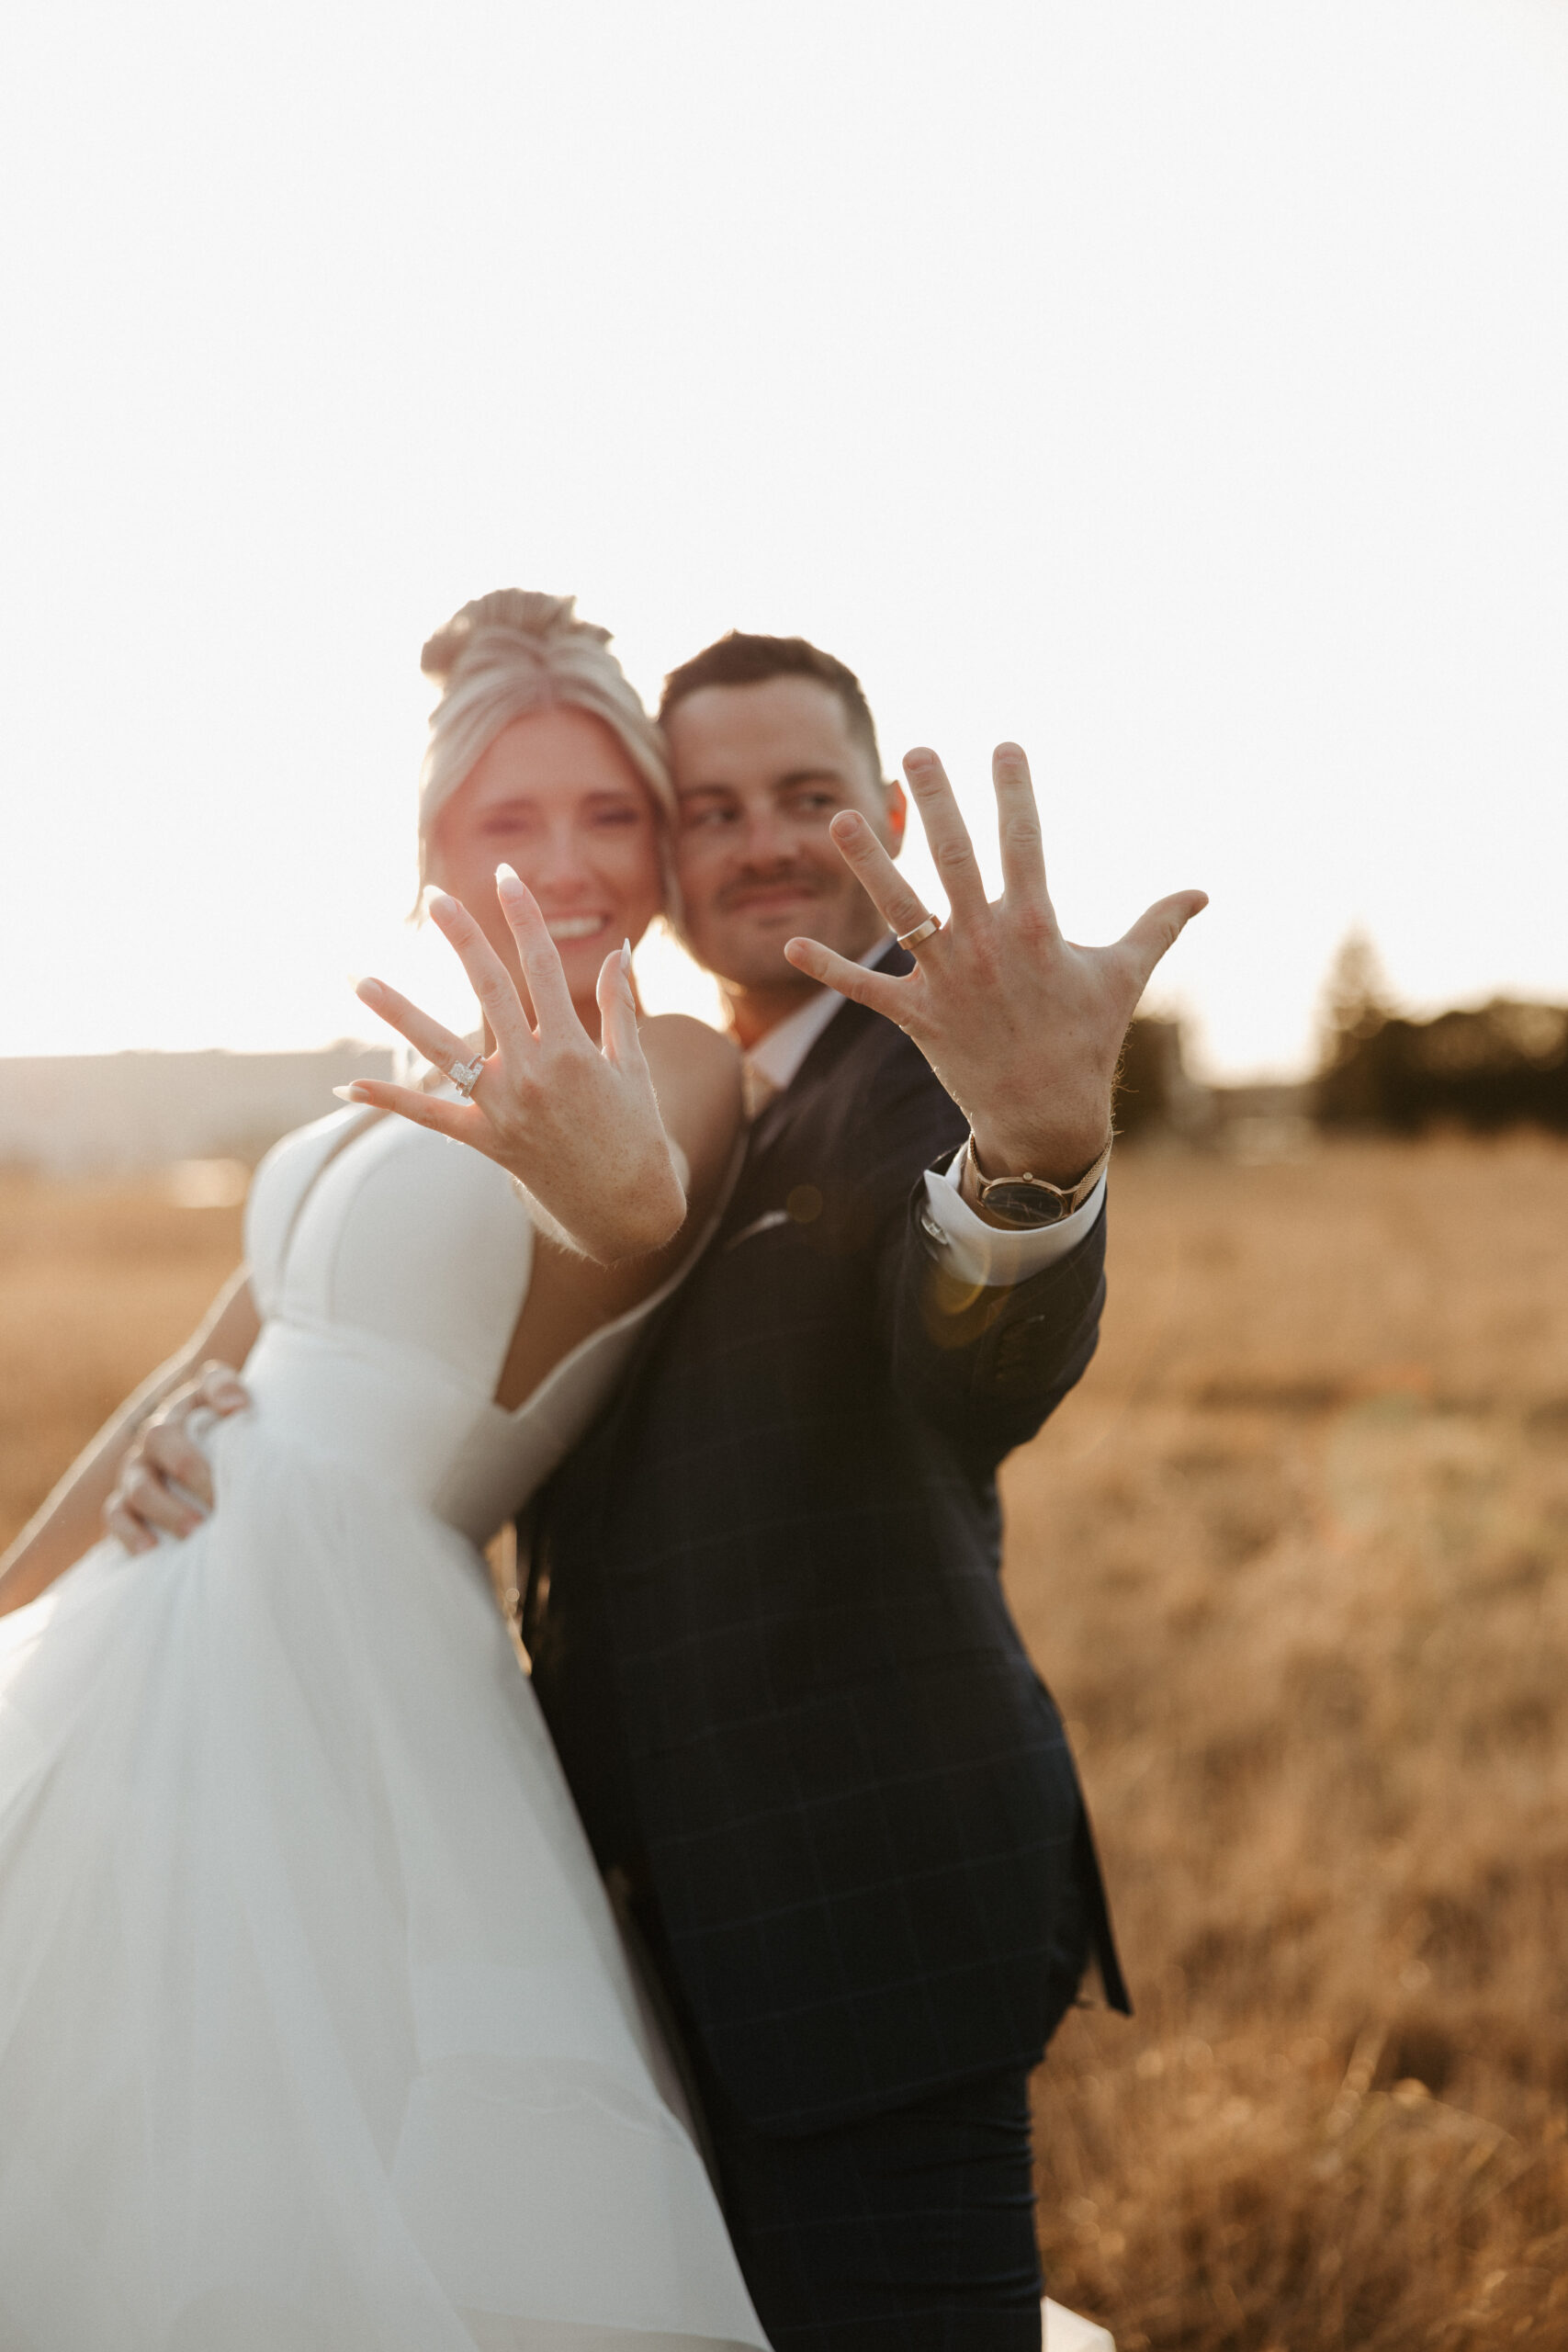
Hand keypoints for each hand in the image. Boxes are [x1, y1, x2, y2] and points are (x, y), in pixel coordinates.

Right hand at [104, 1361, 249, 1553]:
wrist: (209, 1478)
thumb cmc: (236, 1452)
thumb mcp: (246, 1427)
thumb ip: (242, 1408)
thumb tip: (238, 1408)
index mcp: (195, 1406)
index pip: (210, 1385)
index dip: (223, 1392)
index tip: (241, 1410)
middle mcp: (159, 1433)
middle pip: (161, 1439)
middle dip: (192, 1470)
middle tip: (221, 1500)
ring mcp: (137, 1469)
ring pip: (139, 1486)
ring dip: (167, 1509)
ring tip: (195, 1532)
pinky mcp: (123, 1503)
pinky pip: (115, 1515)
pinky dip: (130, 1533)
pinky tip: (150, 1550)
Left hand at [341, 870, 686, 1262]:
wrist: (628, 1208)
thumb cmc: (637, 1132)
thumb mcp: (633, 1065)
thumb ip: (618, 1006)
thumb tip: (621, 951)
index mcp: (573, 1047)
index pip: (542, 964)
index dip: (524, 915)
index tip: (507, 877)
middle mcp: (533, 1071)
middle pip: (488, 988)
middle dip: (462, 937)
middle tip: (436, 898)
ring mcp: (504, 1107)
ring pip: (441, 1049)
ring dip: (398, 1012)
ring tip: (361, 980)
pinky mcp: (485, 1139)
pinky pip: (429, 1115)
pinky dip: (389, 1100)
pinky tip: (348, 1085)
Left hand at [784, 743, 1206, 1188]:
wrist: (1048, 1114)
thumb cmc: (1087, 1037)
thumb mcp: (1124, 975)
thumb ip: (1157, 925)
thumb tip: (1203, 892)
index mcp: (1037, 926)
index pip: (1025, 841)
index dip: (1014, 791)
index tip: (1003, 745)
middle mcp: (988, 945)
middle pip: (956, 858)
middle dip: (935, 802)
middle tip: (916, 750)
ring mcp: (949, 980)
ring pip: (900, 910)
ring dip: (867, 864)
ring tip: (840, 817)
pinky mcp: (917, 1016)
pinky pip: (864, 989)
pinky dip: (827, 969)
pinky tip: (787, 941)